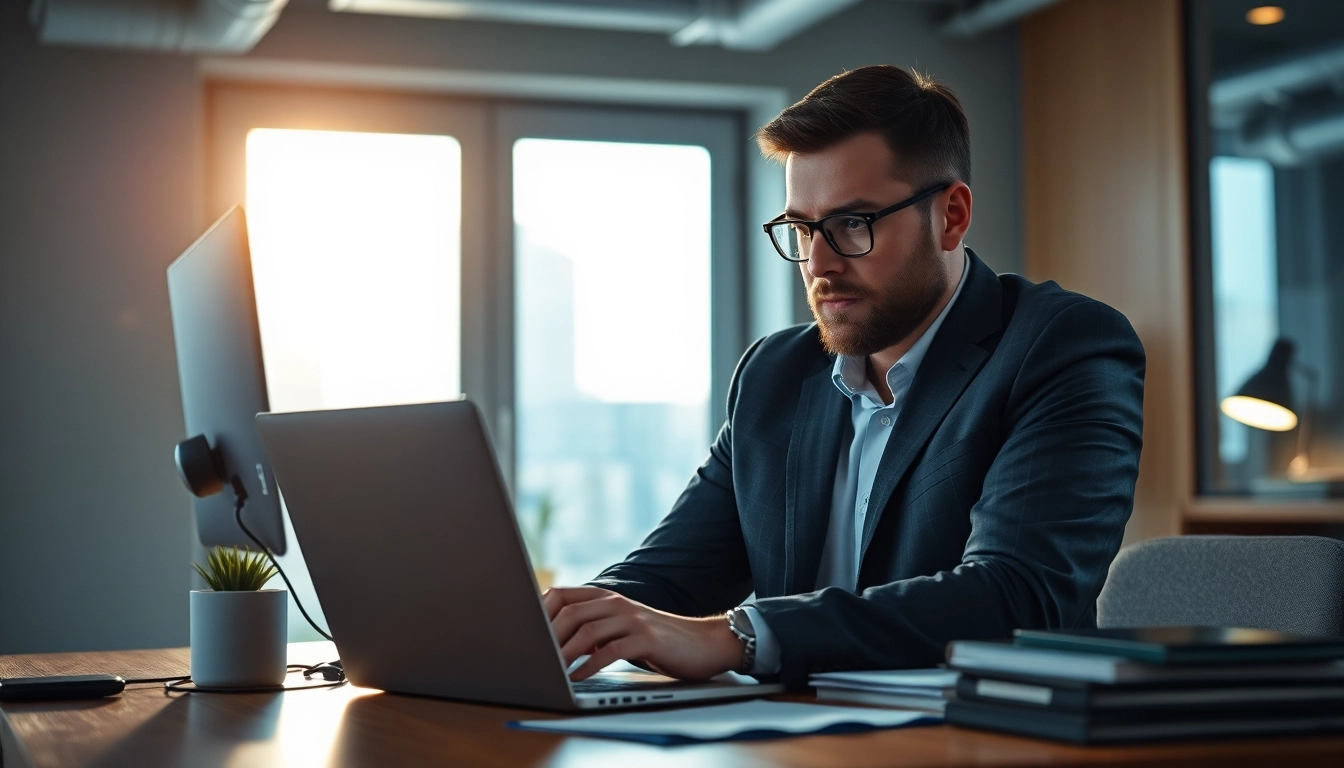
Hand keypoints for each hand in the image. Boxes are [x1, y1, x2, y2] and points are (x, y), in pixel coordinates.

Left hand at [543, 586, 743, 681]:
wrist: (702, 642)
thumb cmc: (656, 639)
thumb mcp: (620, 628)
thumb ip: (593, 628)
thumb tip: (555, 641)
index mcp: (606, 598)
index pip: (561, 595)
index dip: (539, 613)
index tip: (523, 634)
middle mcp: (617, 603)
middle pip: (570, 612)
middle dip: (547, 636)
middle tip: (534, 657)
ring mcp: (633, 619)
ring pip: (588, 630)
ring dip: (565, 653)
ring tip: (552, 670)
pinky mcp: (647, 638)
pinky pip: (612, 651)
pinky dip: (591, 666)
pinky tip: (579, 677)